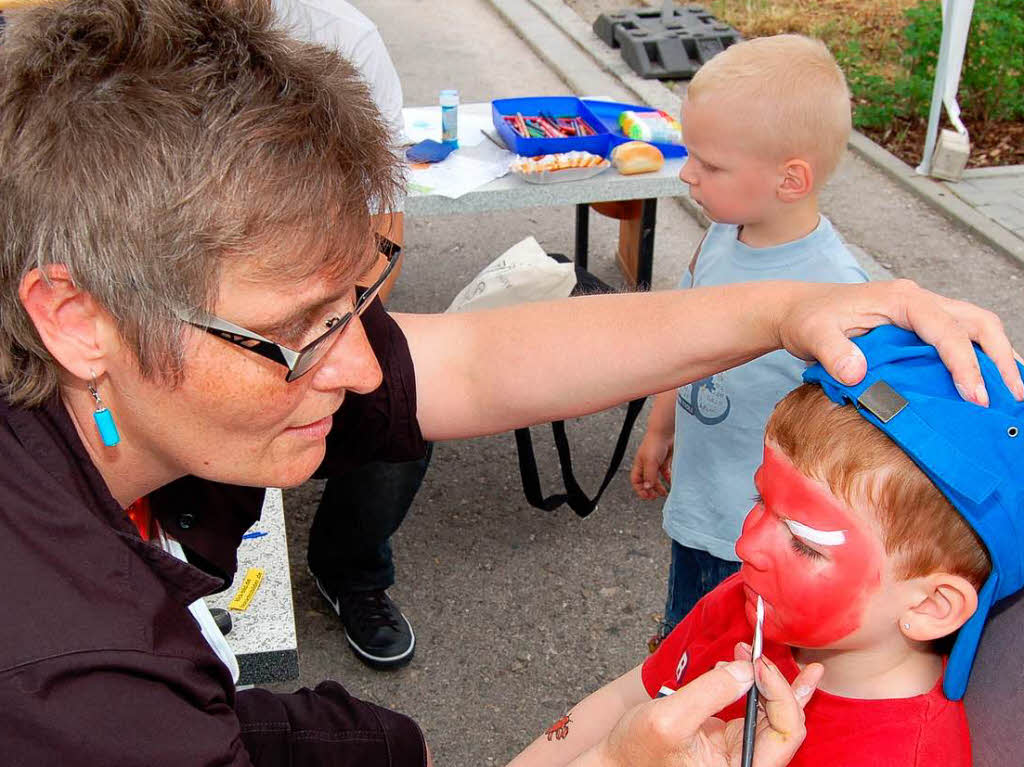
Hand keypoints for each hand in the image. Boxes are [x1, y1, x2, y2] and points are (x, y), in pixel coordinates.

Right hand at [590, 658, 821, 766]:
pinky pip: (758, 713)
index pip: (785, 733)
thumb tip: (746, 669)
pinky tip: (766, 670)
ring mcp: (740, 751)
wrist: (617, 761)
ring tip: (753, 652)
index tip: (756, 664)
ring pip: (776, 715)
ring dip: (767, 680)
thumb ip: (710, 693)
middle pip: (786, 723)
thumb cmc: (637, 750)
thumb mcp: (669, 718)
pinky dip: (761, 687)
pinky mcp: (730, 739)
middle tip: (756, 652)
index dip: (779, 694)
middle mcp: (747, 763)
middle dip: (776, 682)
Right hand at [630, 432, 672, 499]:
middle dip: (650, 490)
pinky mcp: (665, 460)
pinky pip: (666, 472)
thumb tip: (647, 488)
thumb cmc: (654, 443)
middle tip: (656, 496)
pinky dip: (668, 478)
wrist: (665, 431)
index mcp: (640, 465)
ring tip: (664, 492)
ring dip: (659, 486)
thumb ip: (649, 476)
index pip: (636, 481)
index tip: (647, 497)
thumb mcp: (651, 462)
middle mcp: (647, 465)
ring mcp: (656, 463)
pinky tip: (671, 482)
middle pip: (646, 481)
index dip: (640, 490)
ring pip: (656, 478)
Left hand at [776, 280, 1023, 406]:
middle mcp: (919, 301)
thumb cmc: (808, 319)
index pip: (945, 329)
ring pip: (976, 327)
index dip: (963, 363)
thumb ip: (833, 352)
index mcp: (900, 300)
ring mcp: (922, 312)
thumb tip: (856, 372)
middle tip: (1010, 397)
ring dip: (998, 357)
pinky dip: (980, 358)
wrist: (799, 310)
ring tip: (1011, 394)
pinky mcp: (920, 327)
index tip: (973, 397)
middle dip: (999, 358)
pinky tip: (987, 385)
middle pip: (977, 322)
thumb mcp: (813, 335)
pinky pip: (961, 337)